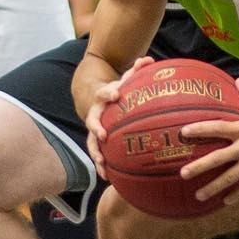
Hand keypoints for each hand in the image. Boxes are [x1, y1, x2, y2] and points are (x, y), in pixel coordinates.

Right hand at [85, 56, 154, 173]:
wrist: (98, 100)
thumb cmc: (118, 92)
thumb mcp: (125, 80)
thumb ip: (136, 71)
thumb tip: (148, 59)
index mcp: (103, 97)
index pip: (104, 92)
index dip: (109, 92)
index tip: (117, 94)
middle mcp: (95, 114)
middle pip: (92, 121)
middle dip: (96, 128)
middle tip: (103, 135)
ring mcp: (94, 129)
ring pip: (91, 143)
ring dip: (95, 154)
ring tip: (102, 165)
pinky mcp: (97, 142)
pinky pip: (97, 155)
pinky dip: (101, 166)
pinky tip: (108, 178)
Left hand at [179, 106, 238, 205]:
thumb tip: (238, 81)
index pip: (218, 127)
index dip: (200, 129)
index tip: (183, 132)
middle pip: (219, 157)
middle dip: (200, 166)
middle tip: (183, 173)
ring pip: (230, 177)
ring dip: (213, 187)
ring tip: (199, 195)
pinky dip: (237, 195)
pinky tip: (226, 202)